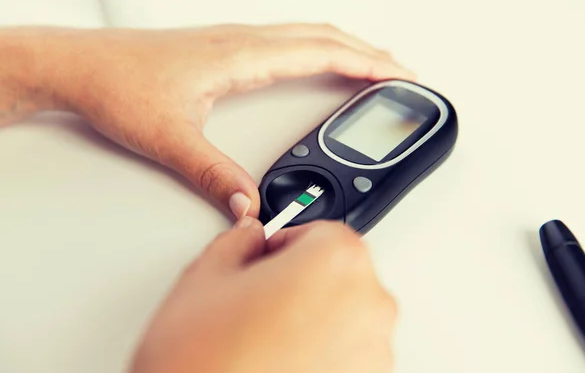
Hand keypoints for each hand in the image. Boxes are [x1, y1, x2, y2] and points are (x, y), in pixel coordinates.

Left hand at [16, 24, 413, 218]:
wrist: (80, 67)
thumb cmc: (116, 85)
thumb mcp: (168, 137)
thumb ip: (213, 174)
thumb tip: (248, 203)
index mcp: (240, 55)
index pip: (320, 52)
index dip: (365, 64)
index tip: (398, 75)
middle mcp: (241, 41)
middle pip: (322, 38)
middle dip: (368, 54)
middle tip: (399, 72)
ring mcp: (233, 41)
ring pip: (305, 35)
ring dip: (344, 48)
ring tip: (370, 65)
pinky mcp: (223, 49)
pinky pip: (285, 41)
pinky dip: (316, 49)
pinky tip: (316, 63)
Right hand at [130, 218, 397, 372]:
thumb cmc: (206, 364)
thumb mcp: (205, 278)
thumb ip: (237, 241)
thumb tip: (249, 237)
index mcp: (336, 262)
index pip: (322, 230)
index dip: (286, 242)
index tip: (267, 256)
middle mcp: (369, 305)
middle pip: (339, 272)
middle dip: (300, 278)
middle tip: (258, 298)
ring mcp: (374, 353)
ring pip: (344, 315)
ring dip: (312, 318)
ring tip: (263, 339)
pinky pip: (347, 355)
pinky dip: (322, 354)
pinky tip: (279, 363)